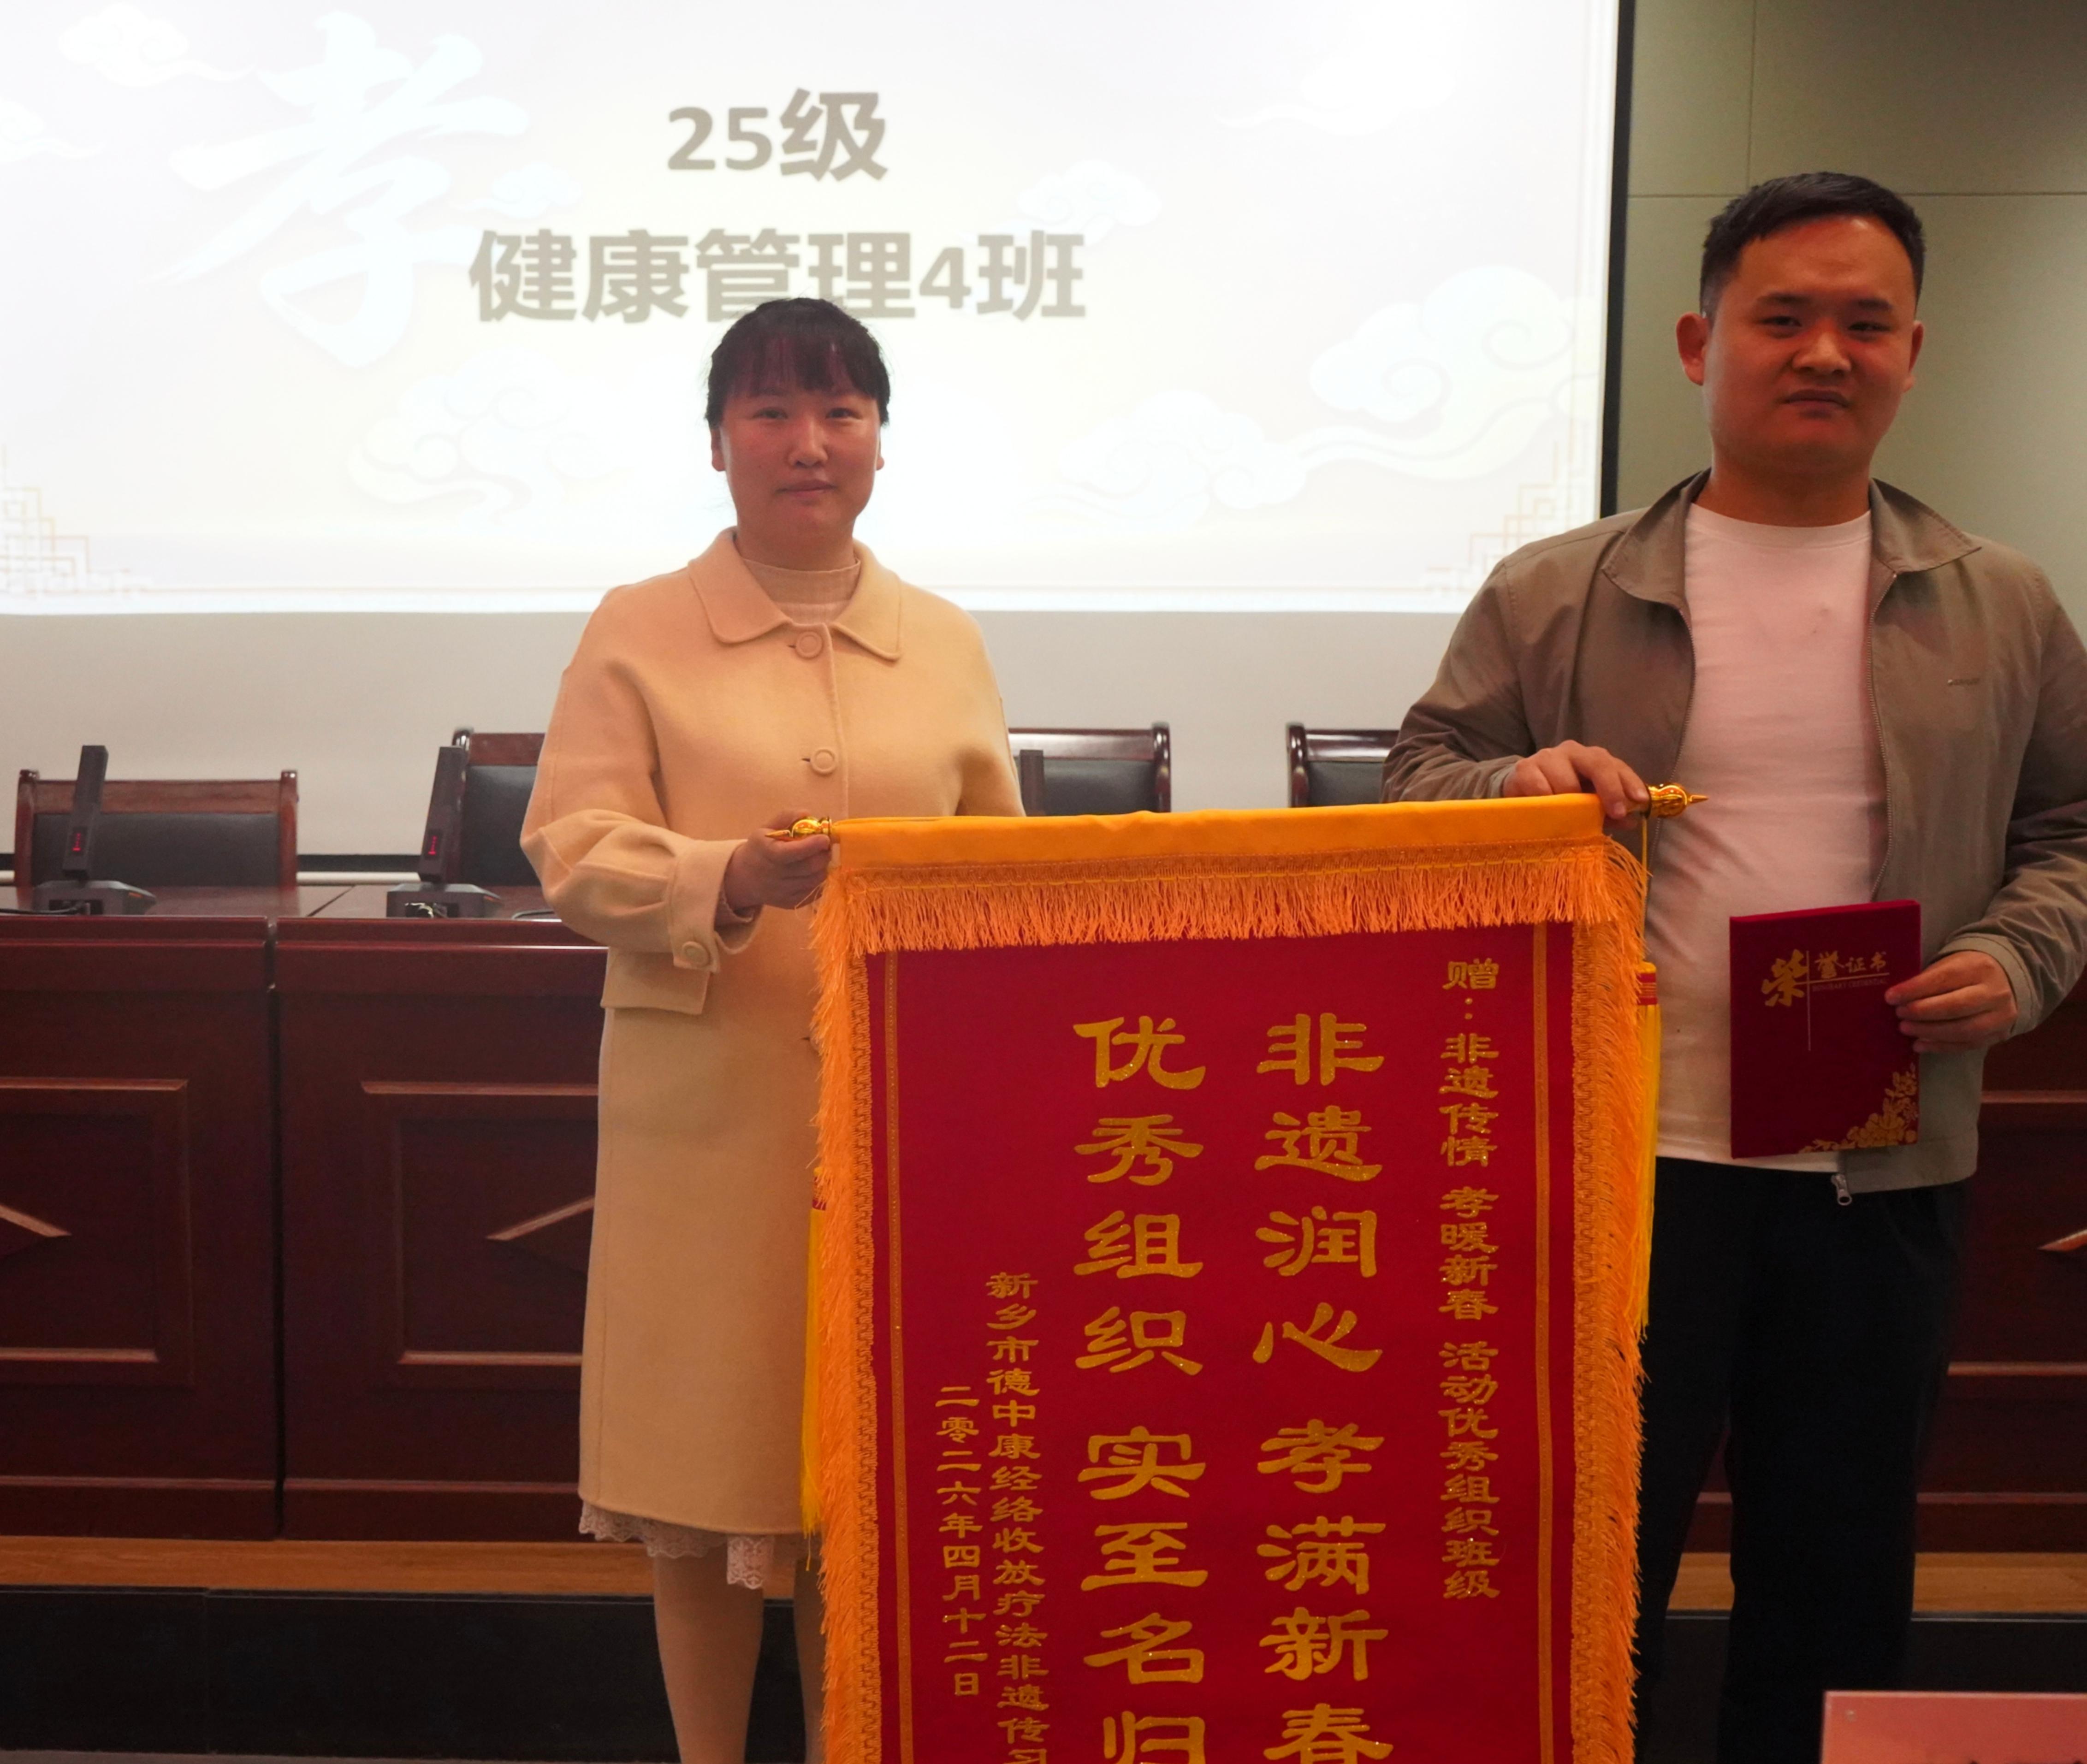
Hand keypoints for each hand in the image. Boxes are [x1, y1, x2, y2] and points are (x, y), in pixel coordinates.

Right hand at [720, 810, 831, 915]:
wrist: (745, 878)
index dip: (813, 845)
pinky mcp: (792, 903)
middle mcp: (775, 876)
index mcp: (768, 854)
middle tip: (824, 845)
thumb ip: (787, 817)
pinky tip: (812, 870)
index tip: (824, 837)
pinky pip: (816, 891)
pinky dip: (819, 879)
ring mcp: (784, 892)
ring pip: (817, 879)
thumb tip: (808, 814)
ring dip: (823, 866)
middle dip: (823, 854)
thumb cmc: (759, 848)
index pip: (793, 852)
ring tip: (817, 856)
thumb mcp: (766, 828)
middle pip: (811, 867)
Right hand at [1501, 741, 1648, 823]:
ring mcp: (1546, 757)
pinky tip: (1547, 814)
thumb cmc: (1560, 796)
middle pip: (1597, 763)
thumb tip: (1631, 821)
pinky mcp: (1524, 769)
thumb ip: (1608, 811)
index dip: (1628, 782)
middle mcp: (1571, 751)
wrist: (1518, 788)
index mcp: (1591, 757)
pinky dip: (1547, 805)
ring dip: (1573, 806)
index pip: (1614, 764)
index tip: (1639, 801)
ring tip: (1571, 820)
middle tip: (1614, 813)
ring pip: (1567, 782)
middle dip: (1610, 789)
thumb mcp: (1586, 803)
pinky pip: (1541, 789)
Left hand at [1885, 950, 2016, 1052]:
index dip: (1915, 990)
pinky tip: (1919, 1044)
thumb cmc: (1965, 972)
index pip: (1944, 979)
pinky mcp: (1999, 1034)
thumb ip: (1927, 980)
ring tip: (1905, 1028)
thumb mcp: (1948, 965)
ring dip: (1929, 1032)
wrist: (2003, 981)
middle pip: (1956, 1007)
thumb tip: (1895, 998)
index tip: (1890, 997)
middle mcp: (1995, 992)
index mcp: (1979, 967)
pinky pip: (1967, 1045)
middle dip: (1922, 1012)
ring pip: (1963, 1030)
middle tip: (1899, 1014)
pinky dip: (1940, 1046)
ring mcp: (2001, 1016)